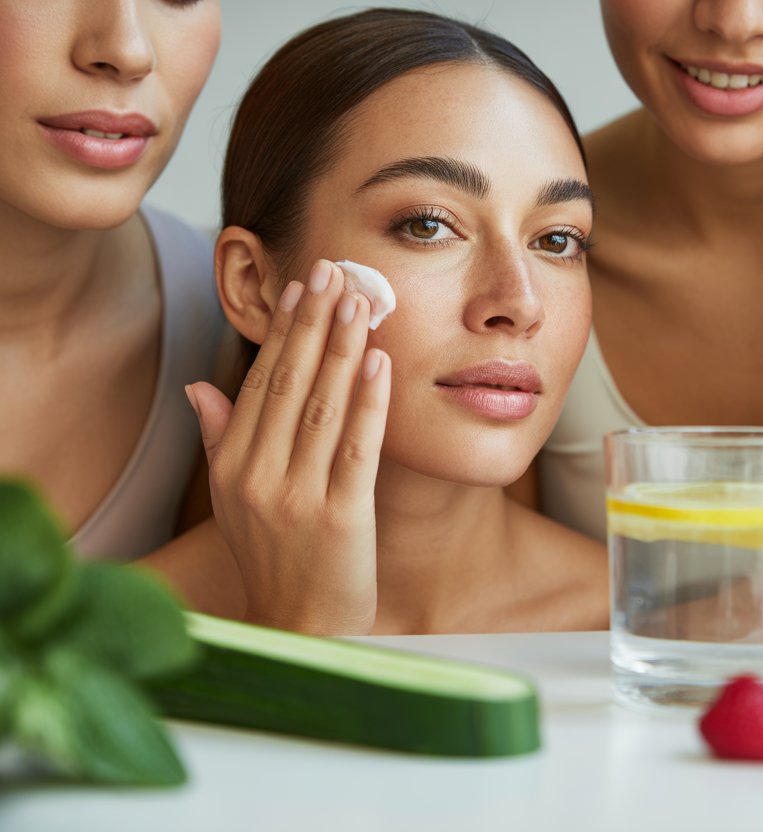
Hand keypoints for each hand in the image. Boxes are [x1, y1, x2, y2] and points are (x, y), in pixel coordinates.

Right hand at [186, 260, 390, 633]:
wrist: (299, 629)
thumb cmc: (273, 559)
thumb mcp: (233, 502)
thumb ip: (220, 440)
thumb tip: (200, 386)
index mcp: (233, 467)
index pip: (260, 383)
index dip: (284, 332)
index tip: (303, 287)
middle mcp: (259, 477)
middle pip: (290, 384)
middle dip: (315, 323)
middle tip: (336, 272)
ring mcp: (299, 497)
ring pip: (322, 407)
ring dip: (342, 349)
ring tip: (360, 301)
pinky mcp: (341, 517)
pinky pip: (357, 447)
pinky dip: (369, 402)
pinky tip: (380, 362)